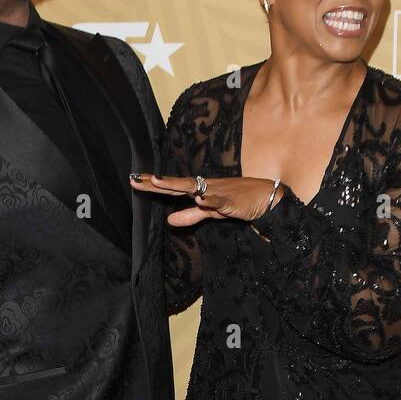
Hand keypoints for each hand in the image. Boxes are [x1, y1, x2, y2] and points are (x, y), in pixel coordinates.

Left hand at [130, 173, 281, 226]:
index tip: (134, 180)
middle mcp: (205, 187)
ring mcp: (217, 192)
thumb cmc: (238, 201)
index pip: (172, 187)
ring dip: (176, 184)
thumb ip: (191, 215)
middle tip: (135, 178)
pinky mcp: (231, 202)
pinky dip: (210, 200)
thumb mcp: (211, 212)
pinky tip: (199, 198)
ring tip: (158, 181)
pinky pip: (219, 201)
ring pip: (194, 187)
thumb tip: (169, 220)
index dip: (153, 184)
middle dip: (156, 182)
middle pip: (176, 184)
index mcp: (199, 190)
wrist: (266, 197)